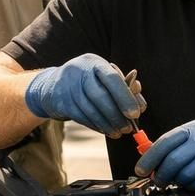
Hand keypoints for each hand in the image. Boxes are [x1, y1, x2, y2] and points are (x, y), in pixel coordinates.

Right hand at [24, 54, 142, 136]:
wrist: (53, 86)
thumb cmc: (89, 81)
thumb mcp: (104, 77)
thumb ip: (125, 88)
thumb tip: (141, 105)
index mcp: (94, 62)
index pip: (112, 78)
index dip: (125, 97)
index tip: (135, 114)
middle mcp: (79, 71)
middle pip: (100, 96)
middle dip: (116, 115)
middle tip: (128, 128)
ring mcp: (68, 87)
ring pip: (90, 110)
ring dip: (107, 125)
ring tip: (119, 133)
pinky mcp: (61, 103)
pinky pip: (82, 118)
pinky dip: (96, 126)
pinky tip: (105, 130)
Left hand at [135, 118, 194, 190]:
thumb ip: (179, 142)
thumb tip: (153, 155)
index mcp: (194, 129)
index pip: (165, 143)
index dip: (149, 158)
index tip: (140, 169)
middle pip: (172, 162)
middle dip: (160, 175)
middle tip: (157, 180)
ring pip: (184, 175)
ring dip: (177, 181)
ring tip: (180, 179)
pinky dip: (192, 186)